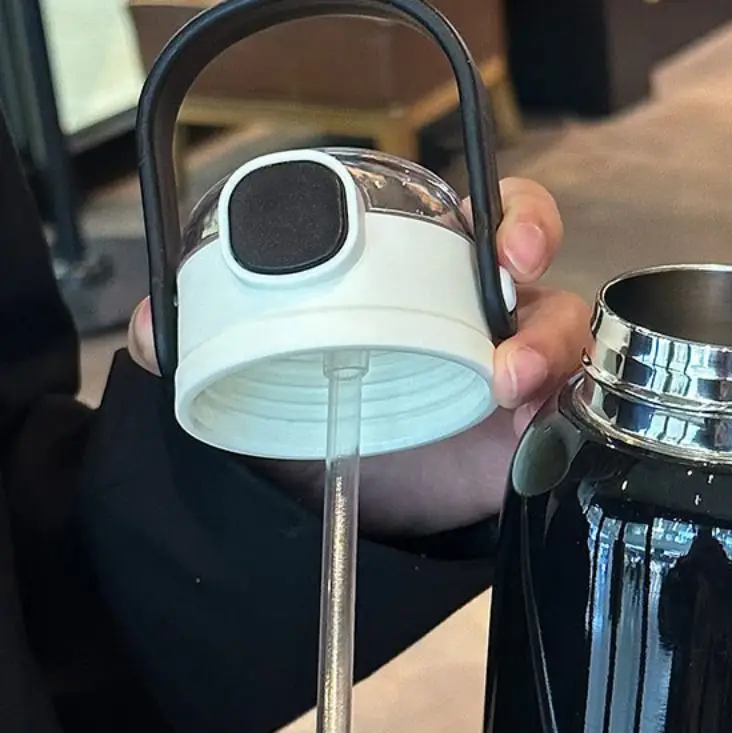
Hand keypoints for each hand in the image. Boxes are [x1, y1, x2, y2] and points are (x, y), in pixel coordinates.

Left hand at [128, 178, 591, 536]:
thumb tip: (147, 331)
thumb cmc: (328, 415)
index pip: (485, 222)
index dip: (506, 215)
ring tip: (508, 384)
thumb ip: (210, 342)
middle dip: (535, 258)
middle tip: (510, 278)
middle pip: (538, 270)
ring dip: (547, 349)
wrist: (361, 502)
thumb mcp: (267, 373)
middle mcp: (482, 319)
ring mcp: (513, 377)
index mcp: (431, 281)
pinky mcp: (529, 437)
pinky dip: (561, 417)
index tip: (488, 235)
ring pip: (562, 338)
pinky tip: (532, 435)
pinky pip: (568, 414)